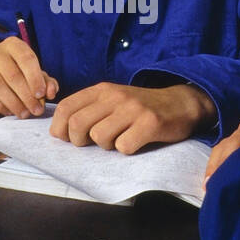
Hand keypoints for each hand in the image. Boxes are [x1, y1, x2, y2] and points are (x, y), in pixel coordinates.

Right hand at [0, 36, 59, 117]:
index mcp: (13, 44)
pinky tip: (8, 111)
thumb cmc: (15, 71)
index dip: (35, 78)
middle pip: (12, 74)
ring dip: (13, 103)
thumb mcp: (32, 73)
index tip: (42, 95)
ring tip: (23, 113)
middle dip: (26, 96)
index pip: (26, 58)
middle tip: (35, 110)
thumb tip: (51, 92)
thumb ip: (46, 82)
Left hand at [48, 82, 215, 154]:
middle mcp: (115, 96)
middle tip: (91, 144)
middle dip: (79, 141)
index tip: (66, 138)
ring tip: (119, 140)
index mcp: (102, 90)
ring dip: (106, 146)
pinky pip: (124, 147)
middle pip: (78, 124)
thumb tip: (59, 132)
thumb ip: (88, 110)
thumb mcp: (112, 100)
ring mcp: (133, 109)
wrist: (181, 103)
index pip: (66, 107)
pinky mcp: (150, 123)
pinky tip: (136, 143)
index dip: (60, 128)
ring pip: (99, 137)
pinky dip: (127, 150)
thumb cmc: (140, 108)